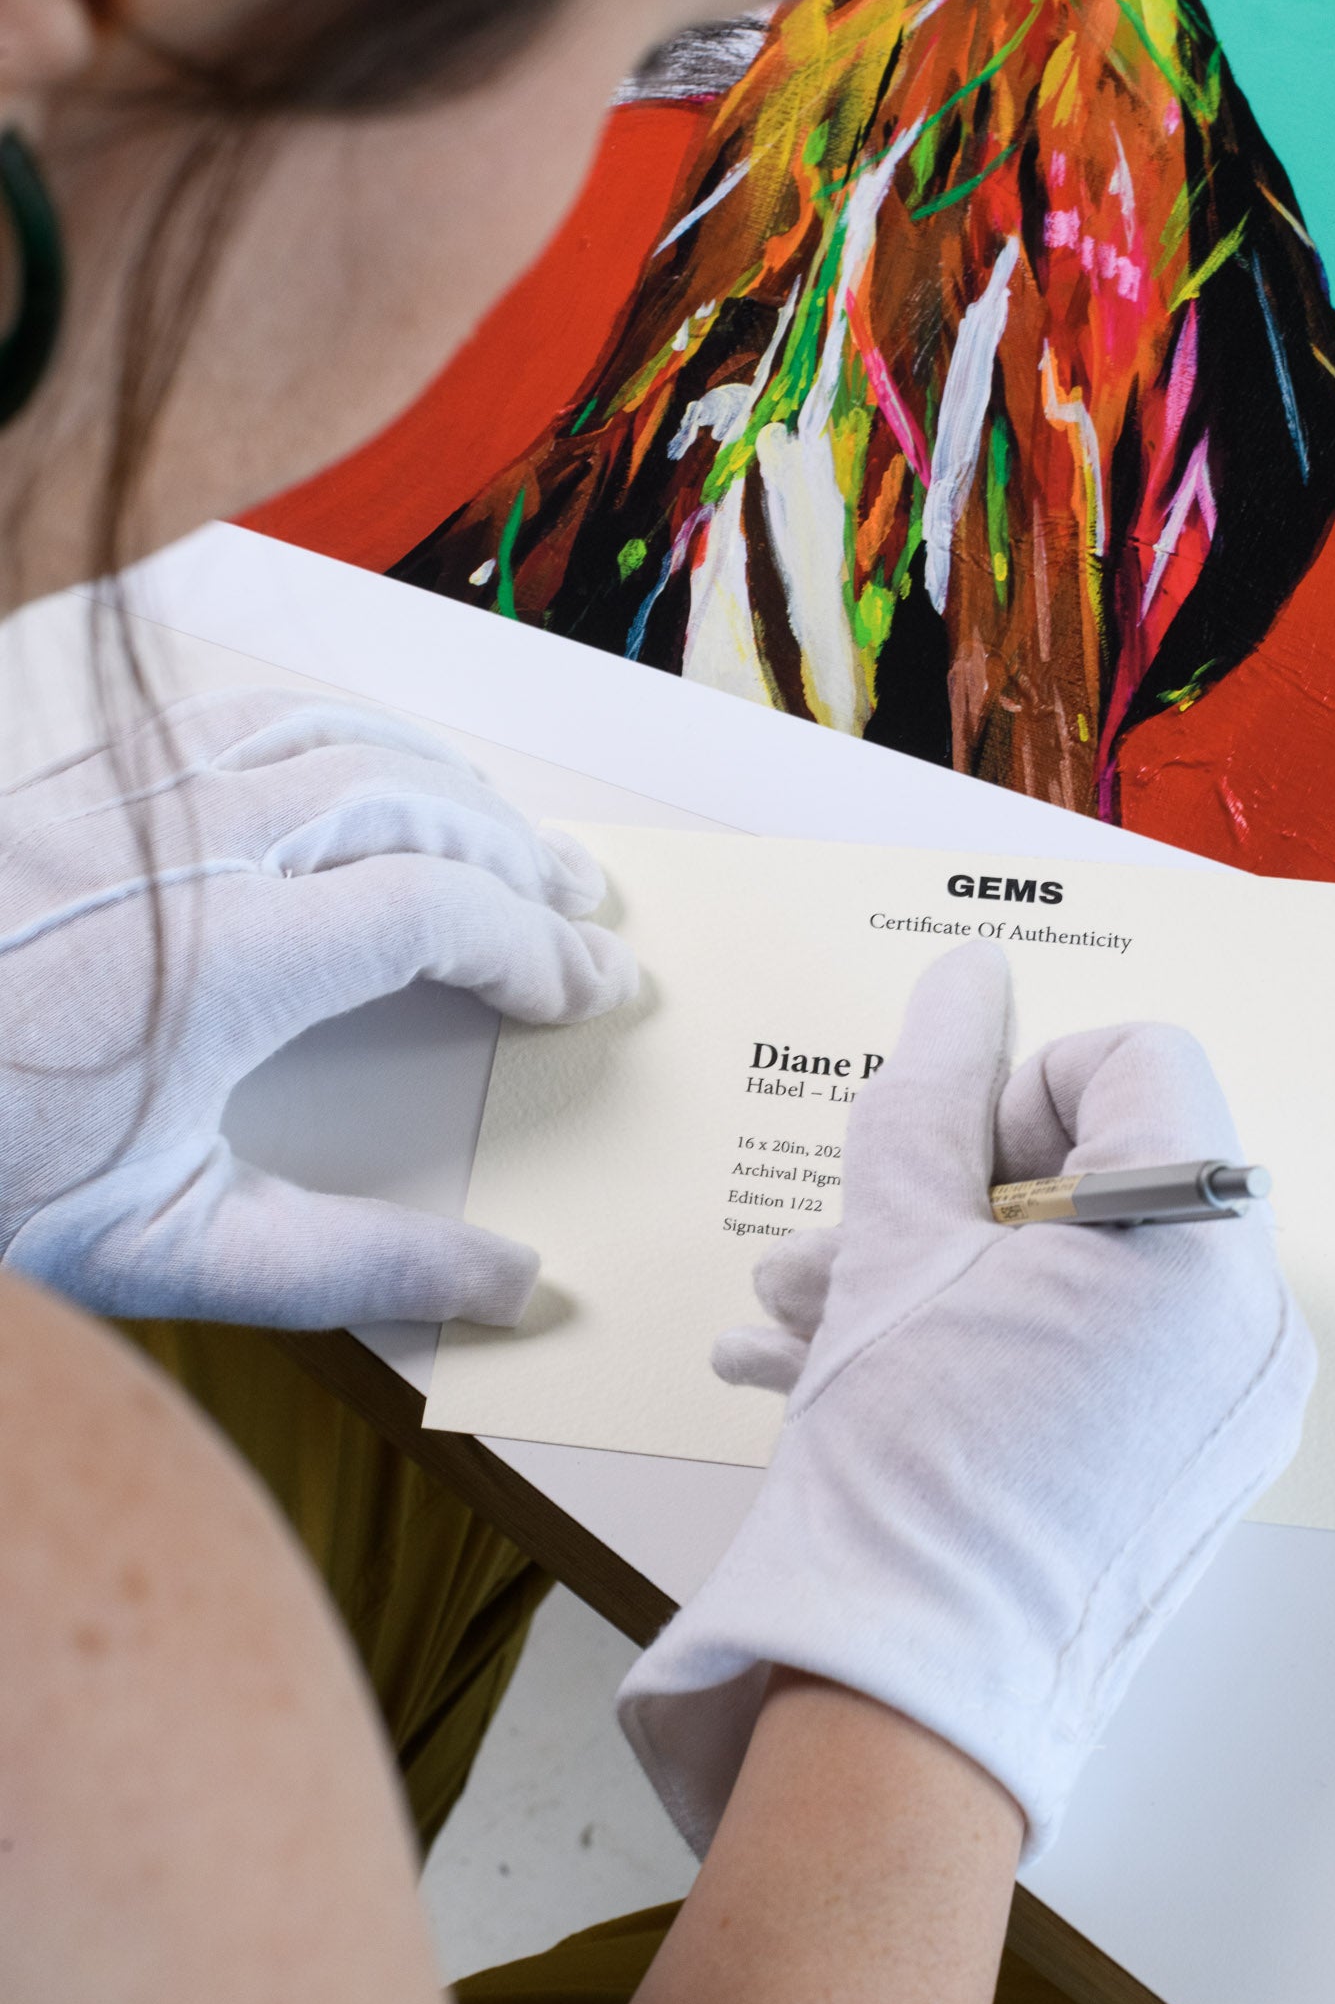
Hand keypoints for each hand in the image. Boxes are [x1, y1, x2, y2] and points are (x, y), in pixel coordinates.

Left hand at [0, 688, 634, 1326]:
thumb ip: (356, 1263)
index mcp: (230, 960)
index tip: (592, 990)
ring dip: (442, 778)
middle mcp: (191, 850)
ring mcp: (126, 799)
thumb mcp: (167, 1252)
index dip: (539, 947)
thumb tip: (514, 1283)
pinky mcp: (71, 782)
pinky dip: (336, 733)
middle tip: (587, 908)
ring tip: (507, 825)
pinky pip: (238, 720)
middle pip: (409, 803)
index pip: (440, 911)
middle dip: (519, 854)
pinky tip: (355, 769)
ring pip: (329, 736)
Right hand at [620, 939, 1314, 1860]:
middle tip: (826, 1249)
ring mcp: (1223, 1414)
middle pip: (1101, 1177)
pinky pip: (1093, 1365)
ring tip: (792, 1323)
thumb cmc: (904, 1473)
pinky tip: (835, 1373)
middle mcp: (1246, 1325)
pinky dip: (986, 1348)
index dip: (1015, 1086)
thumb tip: (968, 978)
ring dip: (937, 1277)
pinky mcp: (1185, 1478)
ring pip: (1079, 1280)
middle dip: (943, 1197)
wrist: (904, 1711)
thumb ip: (930, 1089)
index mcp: (1202, 1244)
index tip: (926, 1162)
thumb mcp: (894, 1243)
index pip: (1137, 1064)